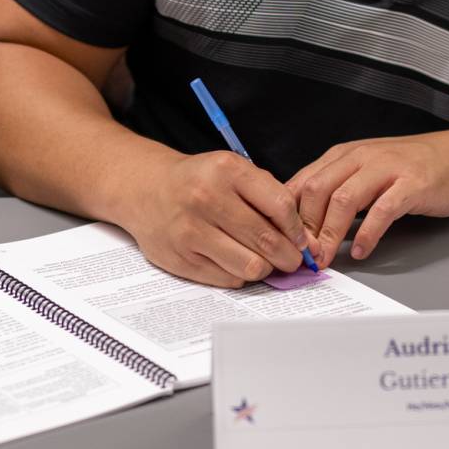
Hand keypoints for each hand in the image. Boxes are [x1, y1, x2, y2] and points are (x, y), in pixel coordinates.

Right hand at [121, 151, 310, 288]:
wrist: (147, 189)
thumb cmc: (199, 180)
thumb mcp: (233, 170)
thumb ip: (267, 196)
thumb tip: (301, 238)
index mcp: (226, 170)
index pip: (280, 206)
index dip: (297, 229)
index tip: (301, 239)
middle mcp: (206, 198)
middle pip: (267, 240)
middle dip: (289, 256)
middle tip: (292, 260)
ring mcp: (190, 231)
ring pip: (250, 266)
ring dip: (266, 268)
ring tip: (265, 262)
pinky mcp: (180, 259)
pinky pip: (228, 279)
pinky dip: (241, 275)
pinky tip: (238, 262)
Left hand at [287, 128, 448, 267]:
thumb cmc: (411, 166)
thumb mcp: (366, 170)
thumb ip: (337, 188)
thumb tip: (303, 220)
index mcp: (345, 155)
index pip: (303, 181)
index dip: (288, 213)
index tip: (283, 240)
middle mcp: (361, 157)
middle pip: (317, 190)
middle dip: (305, 226)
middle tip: (302, 254)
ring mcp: (387, 169)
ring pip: (343, 199)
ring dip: (329, 234)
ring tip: (325, 257)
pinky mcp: (411, 184)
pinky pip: (382, 210)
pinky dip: (367, 233)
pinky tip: (362, 250)